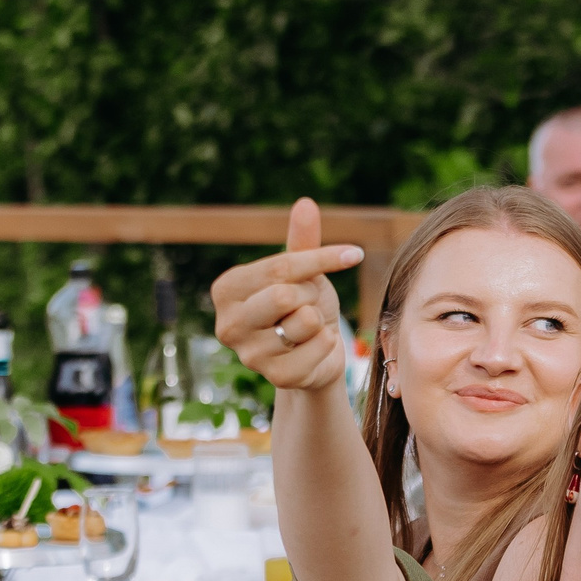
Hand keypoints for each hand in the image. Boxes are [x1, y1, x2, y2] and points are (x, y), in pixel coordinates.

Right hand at [210, 200, 362, 393]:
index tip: (353, 253)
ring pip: (304, 321)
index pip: (280, 266)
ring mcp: (249, 355)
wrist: (316, 353)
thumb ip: (301, 239)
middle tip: (310, 303)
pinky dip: (327, 343)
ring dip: (319, 321)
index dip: (321, 258)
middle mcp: (228, 324)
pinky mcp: (275, 378)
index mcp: (226, 290)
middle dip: (311, 295)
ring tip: (308, 327)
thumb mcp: (303, 271)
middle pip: (284, 294)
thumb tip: (305, 203)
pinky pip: (318, 346)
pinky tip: (315, 348)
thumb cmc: (304, 304)